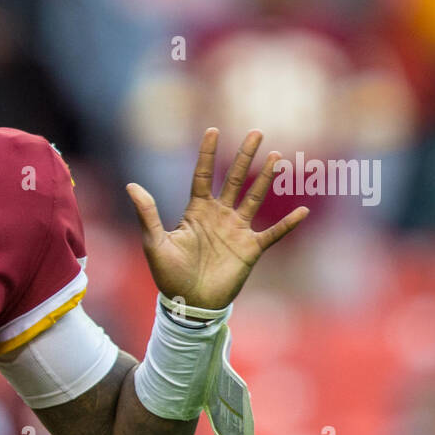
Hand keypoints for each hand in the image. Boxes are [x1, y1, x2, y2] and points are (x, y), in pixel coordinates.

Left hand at [124, 128, 307, 309]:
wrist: (189, 303)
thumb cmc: (169, 275)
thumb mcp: (155, 243)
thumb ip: (148, 214)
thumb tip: (131, 185)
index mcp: (196, 211)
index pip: (204, 175)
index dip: (208, 154)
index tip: (213, 130)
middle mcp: (219, 215)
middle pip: (235, 179)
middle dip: (245, 156)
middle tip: (257, 132)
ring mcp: (237, 231)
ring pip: (255, 198)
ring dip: (266, 179)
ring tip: (277, 157)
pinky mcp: (250, 249)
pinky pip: (273, 233)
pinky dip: (287, 224)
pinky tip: (302, 211)